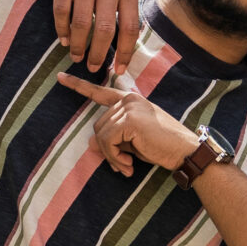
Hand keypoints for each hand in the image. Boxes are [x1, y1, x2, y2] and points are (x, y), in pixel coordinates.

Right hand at [45, 0, 140, 73]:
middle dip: (98, 54)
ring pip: (81, 23)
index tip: (117, 70)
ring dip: (77, 45)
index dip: (124, 53)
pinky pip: (62, 10)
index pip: (129, 27)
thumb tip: (131, 35)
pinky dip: (62, 28)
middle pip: (105, 30)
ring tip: (75, 56)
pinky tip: (63, 38)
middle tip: (92, 67)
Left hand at [58, 71, 196, 174]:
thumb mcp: (132, 143)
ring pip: (101, 135)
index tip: (61, 77)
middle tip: (122, 166)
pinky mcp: (129, 120)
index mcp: (130, 101)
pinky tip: (129, 166)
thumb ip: (113, 139)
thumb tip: (91, 144)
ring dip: (111, 157)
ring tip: (126, 168)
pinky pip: (108, 141)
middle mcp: (129, 100)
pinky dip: (114, 157)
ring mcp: (129, 108)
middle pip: (98, 125)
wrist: (185, 151)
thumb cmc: (162, 147)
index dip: (79, 85)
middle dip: (107, 150)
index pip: (101, 92)